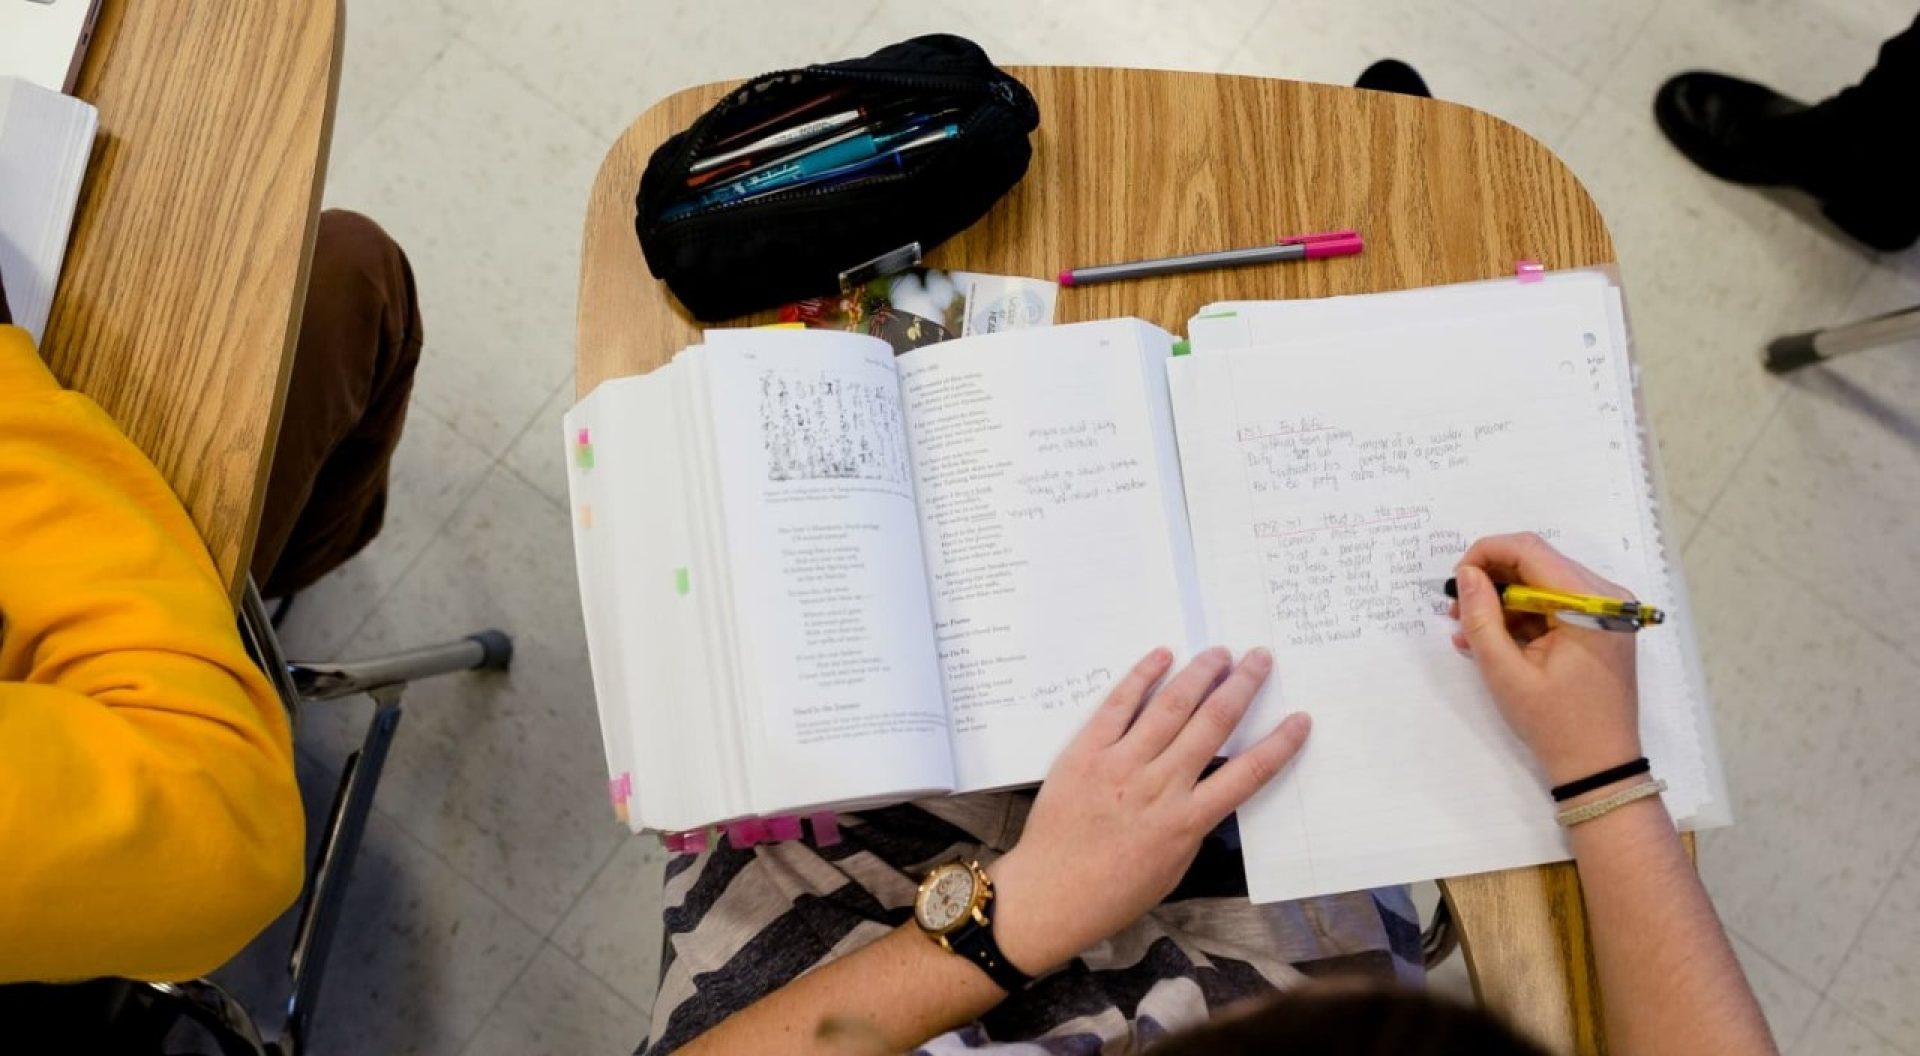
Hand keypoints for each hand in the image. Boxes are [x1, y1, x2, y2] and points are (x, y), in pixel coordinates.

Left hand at [986, 646, 1309, 974]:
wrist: (1049, 894)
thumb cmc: (1114, 892)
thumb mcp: (1172, 868)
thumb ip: (1193, 824)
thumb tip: (1209, 789)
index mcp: (1186, 821)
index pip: (1247, 774)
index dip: (1279, 743)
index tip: (1299, 718)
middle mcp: (1159, 786)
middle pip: (1213, 724)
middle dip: (1242, 687)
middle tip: (1260, 659)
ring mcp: (1120, 765)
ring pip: (1170, 707)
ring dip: (1200, 673)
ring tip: (1221, 652)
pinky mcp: (1086, 752)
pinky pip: (1118, 706)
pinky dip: (1142, 677)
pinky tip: (1162, 656)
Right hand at [1450, 532, 1640, 785]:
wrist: (1600, 766)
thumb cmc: (1555, 723)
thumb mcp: (1506, 672)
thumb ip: (1482, 617)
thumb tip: (1466, 575)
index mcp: (1589, 603)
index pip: (1530, 550)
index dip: (1486, 554)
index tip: (1456, 581)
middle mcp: (1605, 597)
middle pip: (1538, 562)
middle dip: (1492, 580)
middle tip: (1457, 611)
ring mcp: (1606, 611)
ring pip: (1543, 583)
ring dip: (1504, 601)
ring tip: (1470, 632)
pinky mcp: (1601, 627)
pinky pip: (1555, 605)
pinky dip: (1523, 617)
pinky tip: (1494, 641)